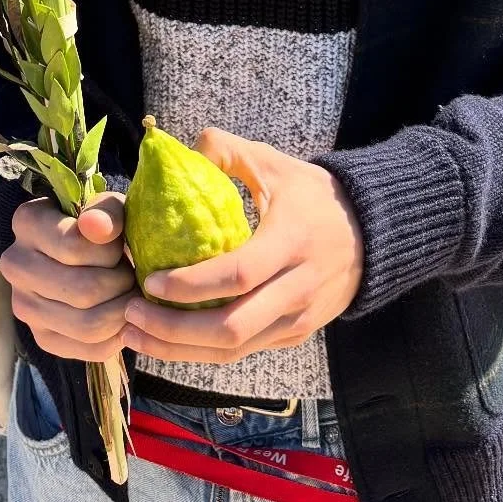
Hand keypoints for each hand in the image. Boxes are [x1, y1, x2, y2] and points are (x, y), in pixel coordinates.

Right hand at [0, 193, 132, 362]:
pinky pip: (89, 349)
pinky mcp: (42, 338)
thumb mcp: (109, 209)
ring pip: (87, 325)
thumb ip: (107, 212)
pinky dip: (117, 336)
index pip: (74, 247)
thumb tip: (96, 227)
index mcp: (27, 222)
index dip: (110, 251)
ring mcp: (24, 306)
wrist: (83, 254)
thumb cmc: (100, 227)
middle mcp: (15, 265)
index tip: (119, 245)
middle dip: (121, 284)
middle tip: (132, 275)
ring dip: (122, 311)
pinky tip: (122, 317)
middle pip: (83, 291)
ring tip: (129, 295)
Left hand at [122, 130, 364, 365]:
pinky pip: (243, 352)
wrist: (371, 234)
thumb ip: (227, 150)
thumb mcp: (275, 164)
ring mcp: (298, 319)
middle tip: (131, 314)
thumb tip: (179, 149)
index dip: (190, 284)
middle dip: (174, 329)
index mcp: (292, 242)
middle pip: (231, 327)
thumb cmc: (313, 196)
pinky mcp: (294, 336)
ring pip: (234, 349)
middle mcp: (298, 288)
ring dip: (181, 349)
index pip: (238, 275)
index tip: (149, 280)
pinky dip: (202, 351)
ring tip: (137, 334)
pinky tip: (168, 340)